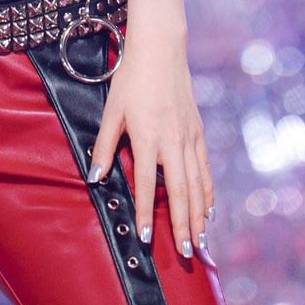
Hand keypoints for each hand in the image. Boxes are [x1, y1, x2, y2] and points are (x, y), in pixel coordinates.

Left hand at [85, 0, 214, 260]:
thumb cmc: (131, 81)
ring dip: (198, 216)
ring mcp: (190, 137)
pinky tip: (208, 210)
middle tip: (184, 253)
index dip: (146, 213)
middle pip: (180, 192)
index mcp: (148, 137)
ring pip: (197, 185)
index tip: (146, 239)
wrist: (161, 51)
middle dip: (182, 225)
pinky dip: (207, 193)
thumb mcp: (112, 111)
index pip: (146, 184)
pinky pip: (205, 170)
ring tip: (198, 241)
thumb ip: (105, 146)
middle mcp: (173, 141)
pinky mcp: (199, 132)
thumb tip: (96, 178)